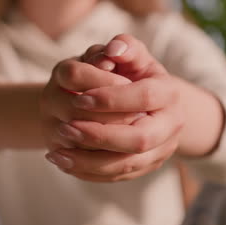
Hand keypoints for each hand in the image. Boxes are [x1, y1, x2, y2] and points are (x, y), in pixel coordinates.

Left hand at [45, 35, 185, 181]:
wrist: (145, 103)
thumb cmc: (131, 73)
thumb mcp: (130, 56)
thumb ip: (124, 47)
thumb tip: (113, 48)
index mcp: (168, 93)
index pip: (144, 96)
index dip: (111, 98)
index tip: (79, 99)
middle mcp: (170, 125)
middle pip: (139, 139)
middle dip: (99, 136)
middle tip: (63, 128)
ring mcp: (159, 151)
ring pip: (125, 165)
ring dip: (87, 161)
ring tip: (55, 152)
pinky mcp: (143, 168)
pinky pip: (116, 177)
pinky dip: (87, 172)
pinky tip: (62, 162)